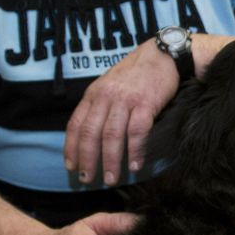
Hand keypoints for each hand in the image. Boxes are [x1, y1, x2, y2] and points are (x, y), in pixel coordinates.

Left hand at [64, 40, 177, 183]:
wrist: (163, 54)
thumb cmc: (137, 73)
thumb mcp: (110, 84)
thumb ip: (100, 104)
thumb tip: (91, 134)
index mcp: (94, 93)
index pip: (76, 124)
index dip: (71, 147)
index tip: (71, 166)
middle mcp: (107, 97)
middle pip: (92, 133)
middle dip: (88, 159)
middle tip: (88, 180)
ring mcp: (126, 100)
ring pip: (112, 135)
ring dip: (110, 160)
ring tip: (111, 178)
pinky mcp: (146, 103)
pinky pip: (138, 131)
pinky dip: (135, 150)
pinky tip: (135, 165)